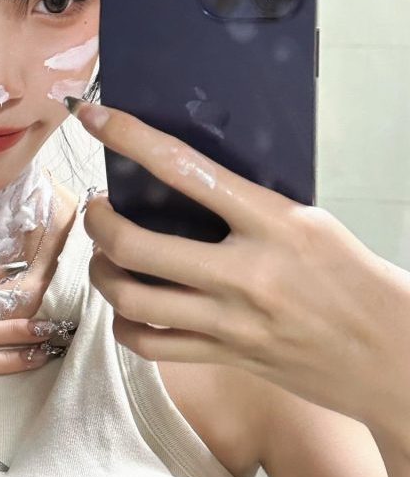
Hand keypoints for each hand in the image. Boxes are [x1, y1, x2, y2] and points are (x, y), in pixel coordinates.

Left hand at [70, 99, 409, 438]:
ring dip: (100, 273)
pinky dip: (125, 325)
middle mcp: (245, 273)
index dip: (130, 138)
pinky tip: (128, 309)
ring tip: (103, 258)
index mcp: (272, 222)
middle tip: (95, 210)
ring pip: (133, 300)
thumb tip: (180, 182)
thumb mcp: (308, 222)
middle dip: (98, 222)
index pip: (185, 168)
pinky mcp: (226, 357)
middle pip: (136, 246)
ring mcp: (231, 322)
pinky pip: (151, 346)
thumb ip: (246, 206)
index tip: (95, 119)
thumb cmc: (350, 276)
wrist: (390, 352)